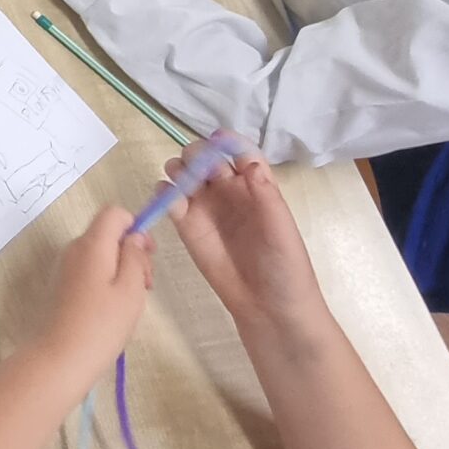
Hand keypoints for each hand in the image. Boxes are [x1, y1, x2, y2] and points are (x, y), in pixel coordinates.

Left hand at [40, 206, 152, 384]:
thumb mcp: (130, 289)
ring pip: (99, 255)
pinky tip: (111, 311)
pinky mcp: (60, 287)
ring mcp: (63, 268)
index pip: (114, 213)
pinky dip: (105, 282)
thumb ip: (136, 257)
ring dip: (120, 270)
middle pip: (107, 234)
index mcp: (91, 244)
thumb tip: (135, 237)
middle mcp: (73, 249)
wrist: (58, 360)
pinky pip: (88, 272)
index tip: (148, 255)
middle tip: (146, 286)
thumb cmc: (100, 326)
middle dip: (131, 252)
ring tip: (130, 303)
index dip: (136, 226)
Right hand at [170, 152, 328, 345]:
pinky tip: (167, 199)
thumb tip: (249, 165)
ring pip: (185, 174)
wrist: (269, 309)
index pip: (240, 152)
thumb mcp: (283, 231)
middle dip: (197, 154)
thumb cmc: (285, 267)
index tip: (216, 140)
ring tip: (179, 179)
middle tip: (196, 168)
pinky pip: (171, 201)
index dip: (228, 143)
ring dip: (178, 168)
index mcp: (257, 185)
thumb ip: (266, 197)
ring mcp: (207, 208)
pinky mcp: (188, 228)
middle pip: (206, 158)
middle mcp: (229, 191)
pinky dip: (163, 193)